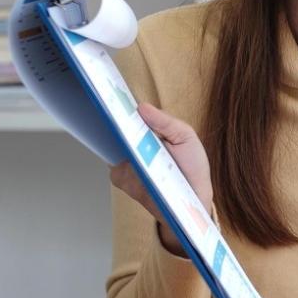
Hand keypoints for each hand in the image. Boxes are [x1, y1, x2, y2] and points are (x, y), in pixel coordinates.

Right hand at [109, 102, 213, 255]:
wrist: (192, 203)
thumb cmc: (191, 167)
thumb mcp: (186, 138)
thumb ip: (166, 122)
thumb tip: (142, 107)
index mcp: (149, 129)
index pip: (129, 113)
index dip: (118, 104)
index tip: (110, 94)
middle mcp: (134, 143)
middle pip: (113, 128)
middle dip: (107, 119)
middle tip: (106, 111)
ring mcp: (126, 161)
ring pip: (109, 147)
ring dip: (110, 140)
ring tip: (113, 130)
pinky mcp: (123, 180)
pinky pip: (114, 169)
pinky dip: (118, 165)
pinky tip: (127, 161)